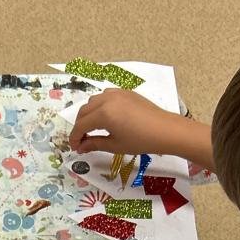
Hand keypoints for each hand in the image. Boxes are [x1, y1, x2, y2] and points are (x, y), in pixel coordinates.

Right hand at [69, 89, 183, 156]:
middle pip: (84, 111)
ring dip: (88, 114)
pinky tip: (105, 117)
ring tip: (92, 129)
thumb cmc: (140, 141)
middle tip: (82, 140)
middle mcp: (107, 99)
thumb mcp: (115, 145)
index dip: (75, 137)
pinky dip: (99, 105)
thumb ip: (95, 144)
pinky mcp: (125, 92)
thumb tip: (81, 147)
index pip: (81, 125)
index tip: (75, 148)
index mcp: (103, 114)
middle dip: (79, 126)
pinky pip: (105, 96)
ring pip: (93, 101)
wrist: (165, 130)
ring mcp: (117, 93)